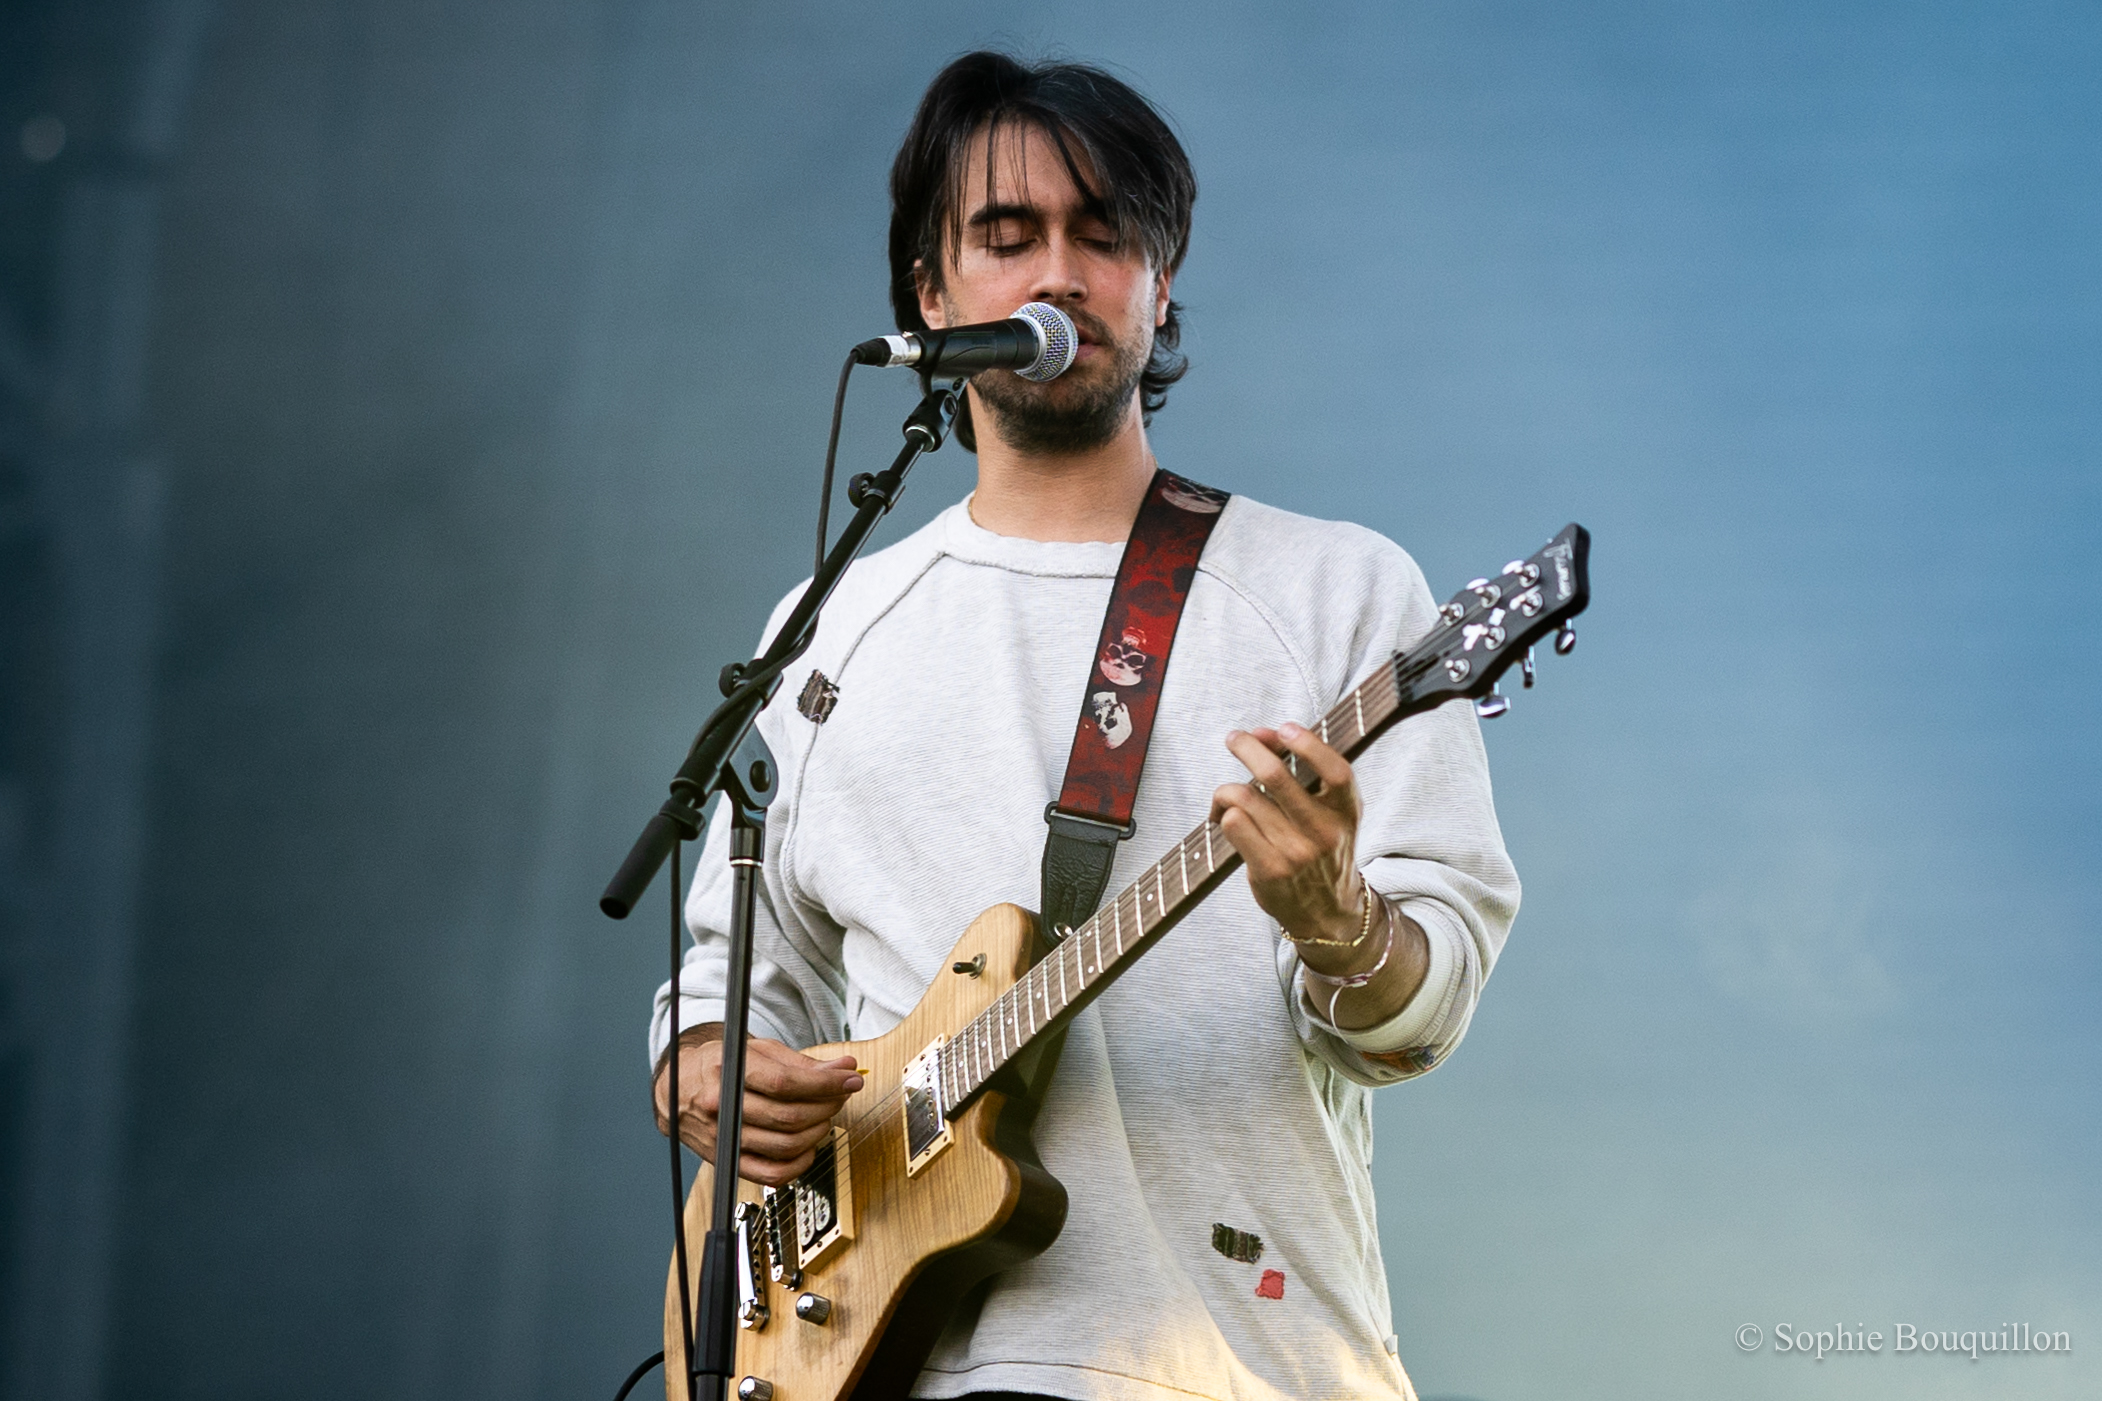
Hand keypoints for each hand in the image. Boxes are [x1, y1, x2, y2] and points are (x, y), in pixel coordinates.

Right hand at [653, 1025, 864, 1186]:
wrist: (679, 1088)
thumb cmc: (720, 1066)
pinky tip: (808, 1146)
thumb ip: (803, 1063)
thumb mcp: (759, 1052)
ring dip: (818, 1132)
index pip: (785, 1083)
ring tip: (825, 1116)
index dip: (825, 1084)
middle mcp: (722, 1107)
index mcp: (729, 1072)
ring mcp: (725, 1138)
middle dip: (827, 1106)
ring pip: (785, 1146)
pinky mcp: (729, 1161)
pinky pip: (772, 1174)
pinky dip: (799, 1163)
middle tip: (840, 1096)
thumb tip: (844, 1067)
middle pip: (789, 1116)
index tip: (850, 1079)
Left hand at [1211, 723, 1367, 957]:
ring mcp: (1296, 852)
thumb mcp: (1332, 813)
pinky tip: (1223, 819)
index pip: (1336, 771)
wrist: (1328, 911)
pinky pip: (1233, 824)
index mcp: (1346, 812)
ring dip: (1226, 790)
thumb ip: (1305, 774)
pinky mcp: (1269, 869)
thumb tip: (1263, 734)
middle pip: (1276, 777)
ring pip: (1244, 797)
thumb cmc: (1323, 850)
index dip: (1309, 745)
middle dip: (1247, 748)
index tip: (1284, 729)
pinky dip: (1221, 813)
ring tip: (1226, 797)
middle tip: (1234, 739)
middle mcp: (1324, 832)